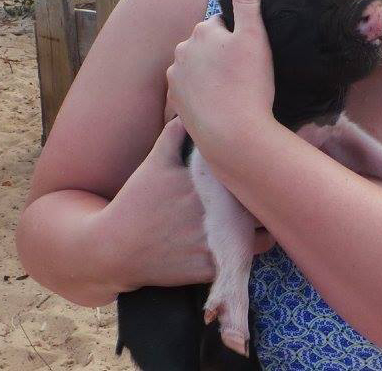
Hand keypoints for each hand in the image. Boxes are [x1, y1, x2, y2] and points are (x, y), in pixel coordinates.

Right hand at [98, 116, 273, 291]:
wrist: (113, 247)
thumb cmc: (135, 201)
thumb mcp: (154, 164)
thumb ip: (174, 136)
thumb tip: (188, 113)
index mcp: (207, 183)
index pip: (254, 176)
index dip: (265, 174)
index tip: (265, 174)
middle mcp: (214, 212)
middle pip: (263, 207)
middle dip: (268, 203)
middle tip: (266, 200)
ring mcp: (213, 242)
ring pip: (262, 238)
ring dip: (263, 232)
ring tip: (256, 226)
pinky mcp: (209, 268)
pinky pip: (243, 261)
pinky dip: (244, 254)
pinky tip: (239, 245)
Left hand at [166, 0, 276, 149]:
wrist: (234, 136)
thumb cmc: (250, 85)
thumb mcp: (255, 36)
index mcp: (201, 31)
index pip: (223, 24)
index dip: (241, 38)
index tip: (254, 57)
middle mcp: (182, 50)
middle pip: (209, 46)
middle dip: (224, 54)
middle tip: (248, 75)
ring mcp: (176, 78)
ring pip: (200, 68)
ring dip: (213, 75)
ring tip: (236, 92)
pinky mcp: (176, 103)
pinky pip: (193, 91)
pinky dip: (205, 95)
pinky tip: (222, 104)